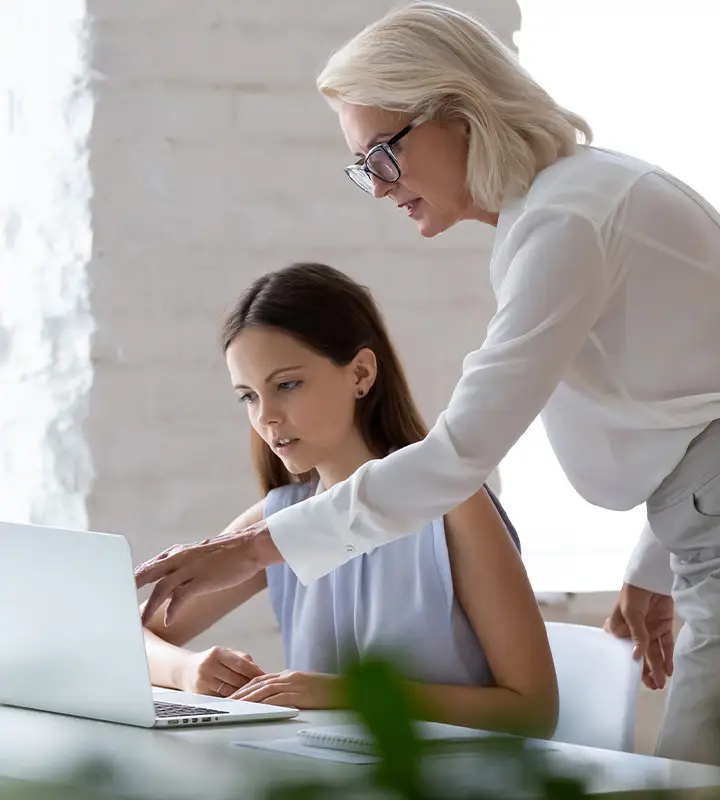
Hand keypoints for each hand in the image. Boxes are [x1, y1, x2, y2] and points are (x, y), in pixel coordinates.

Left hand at [135, 520, 282, 625]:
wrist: (251, 546)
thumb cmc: (230, 553)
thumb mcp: (201, 555)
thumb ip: (184, 566)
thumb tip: (173, 585)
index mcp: (179, 552)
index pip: (150, 566)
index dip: (136, 580)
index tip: (124, 592)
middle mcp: (180, 558)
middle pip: (147, 575)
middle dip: (131, 591)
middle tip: (118, 607)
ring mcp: (190, 568)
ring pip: (160, 589)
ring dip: (148, 607)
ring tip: (139, 623)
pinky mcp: (201, 579)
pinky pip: (180, 598)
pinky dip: (171, 610)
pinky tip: (167, 621)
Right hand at [178, 646, 264, 696]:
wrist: (184, 670)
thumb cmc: (210, 661)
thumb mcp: (224, 653)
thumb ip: (242, 659)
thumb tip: (259, 670)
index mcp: (216, 653)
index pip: (240, 664)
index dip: (255, 671)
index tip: (266, 677)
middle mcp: (208, 667)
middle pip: (236, 679)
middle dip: (251, 685)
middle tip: (264, 689)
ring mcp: (203, 682)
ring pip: (230, 691)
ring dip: (244, 694)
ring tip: (256, 695)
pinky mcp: (200, 695)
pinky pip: (222, 699)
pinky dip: (234, 700)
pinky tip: (242, 701)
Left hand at [229, 670, 344, 709]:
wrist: (344, 690)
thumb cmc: (327, 691)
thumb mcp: (305, 687)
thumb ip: (290, 689)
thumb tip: (276, 699)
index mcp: (289, 675)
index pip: (261, 679)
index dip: (246, 686)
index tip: (234, 694)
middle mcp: (288, 677)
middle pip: (258, 683)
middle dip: (241, 692)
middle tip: (227, 701)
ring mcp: (293, 684)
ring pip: (264, 689)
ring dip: (247, 697)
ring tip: (235, 705)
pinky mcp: (298, 694)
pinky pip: (277, 698)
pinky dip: (263, 702)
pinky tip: (254, 708)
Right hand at [604, 583, 674, 689]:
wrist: (651, 577)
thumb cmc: (633, 592)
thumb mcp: (630, 613)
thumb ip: (636, 635)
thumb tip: (637, 656)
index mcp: (619, 628)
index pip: (622, 650)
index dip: (627, 665)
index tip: (632, 680)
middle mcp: (633, 632)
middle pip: (640, 655)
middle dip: (645, 671)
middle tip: (652, 686)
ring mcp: (649, 630)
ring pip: (653, 653)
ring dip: (657, 668)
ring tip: (660, 683)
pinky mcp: (663, 626)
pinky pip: (666, 645)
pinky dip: (668, 657)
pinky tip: (669, 670)